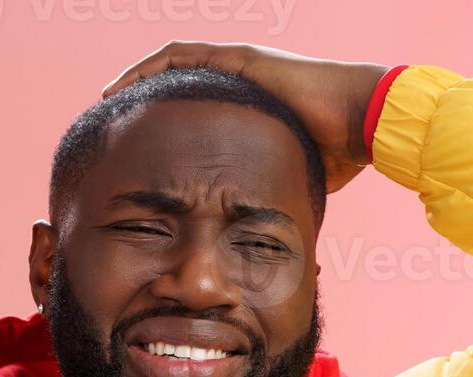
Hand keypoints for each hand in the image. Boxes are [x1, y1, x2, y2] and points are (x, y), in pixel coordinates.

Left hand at [102, 42, 392, 192]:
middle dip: (143, 98)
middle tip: (113, 120)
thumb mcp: (295, 171)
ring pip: (173, 63)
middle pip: (179, 81)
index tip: (137, 142)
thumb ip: (275, 186)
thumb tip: (266, 224)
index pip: (196, 106)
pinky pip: (182, 56)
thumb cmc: (338, 150)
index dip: (165, 119)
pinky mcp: (239, 59)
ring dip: (137, 79)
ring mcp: (240, 64)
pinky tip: (124, 86)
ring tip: (107, 99)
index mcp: (251, 103)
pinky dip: (149, 69)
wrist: (364, 121)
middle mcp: (242, 78)